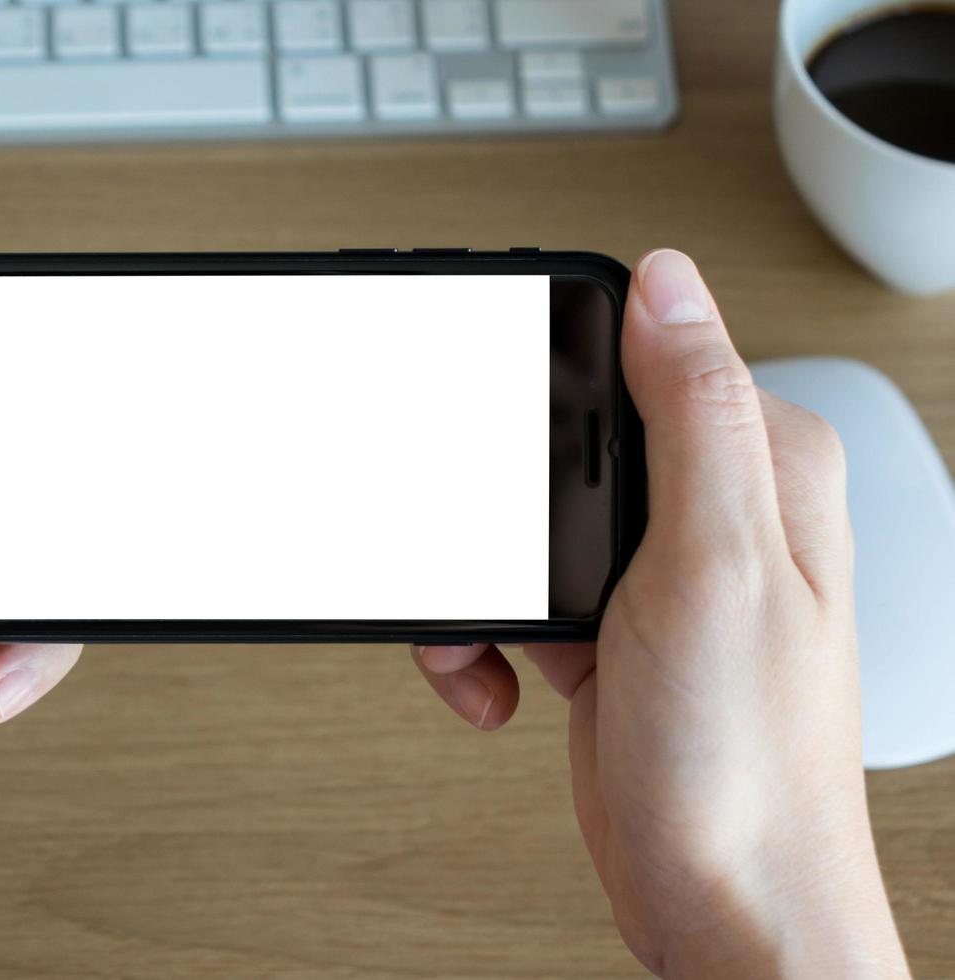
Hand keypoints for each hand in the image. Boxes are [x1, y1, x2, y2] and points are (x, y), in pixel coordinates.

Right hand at [413, 250, 907, 977]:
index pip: (650, 352)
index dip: (558, 366)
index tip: (493, 402)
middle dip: (498, 499)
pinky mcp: (606, 631)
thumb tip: (667, 282)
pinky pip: (513, 596)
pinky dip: (479, 638)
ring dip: (479, 580)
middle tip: (488, 553)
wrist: (722, 901)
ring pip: (520, 522)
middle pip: (562, 441)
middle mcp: (712, 513)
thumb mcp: (714, 568)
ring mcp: (654, 577)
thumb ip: (693, 416)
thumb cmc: (746, 765)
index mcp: (759, 468)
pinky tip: (495, 681)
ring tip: (485, 635)